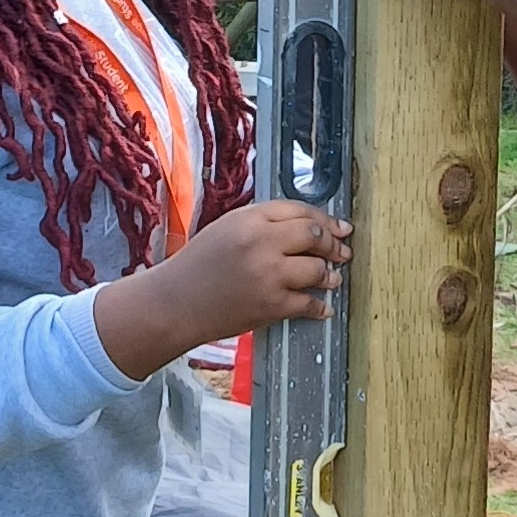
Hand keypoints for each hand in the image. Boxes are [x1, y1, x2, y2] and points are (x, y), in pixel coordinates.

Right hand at [96, 199, 345, 377]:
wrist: (174, 303)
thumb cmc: (198, 266)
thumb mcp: (226, 229)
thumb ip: (262, 223)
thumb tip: (305, 226)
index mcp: (248, 219)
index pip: (299, 210)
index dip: (324, 219)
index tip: (338, 227)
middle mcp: (261, 243)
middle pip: (314, 236)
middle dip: (333, 244)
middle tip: (342, 251)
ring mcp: (268, 275)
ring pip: (317, 269)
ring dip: (330, 275)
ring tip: (332, 277)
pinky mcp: (271, 306)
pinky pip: (308, 304)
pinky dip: (319, 306)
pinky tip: (323, 306)